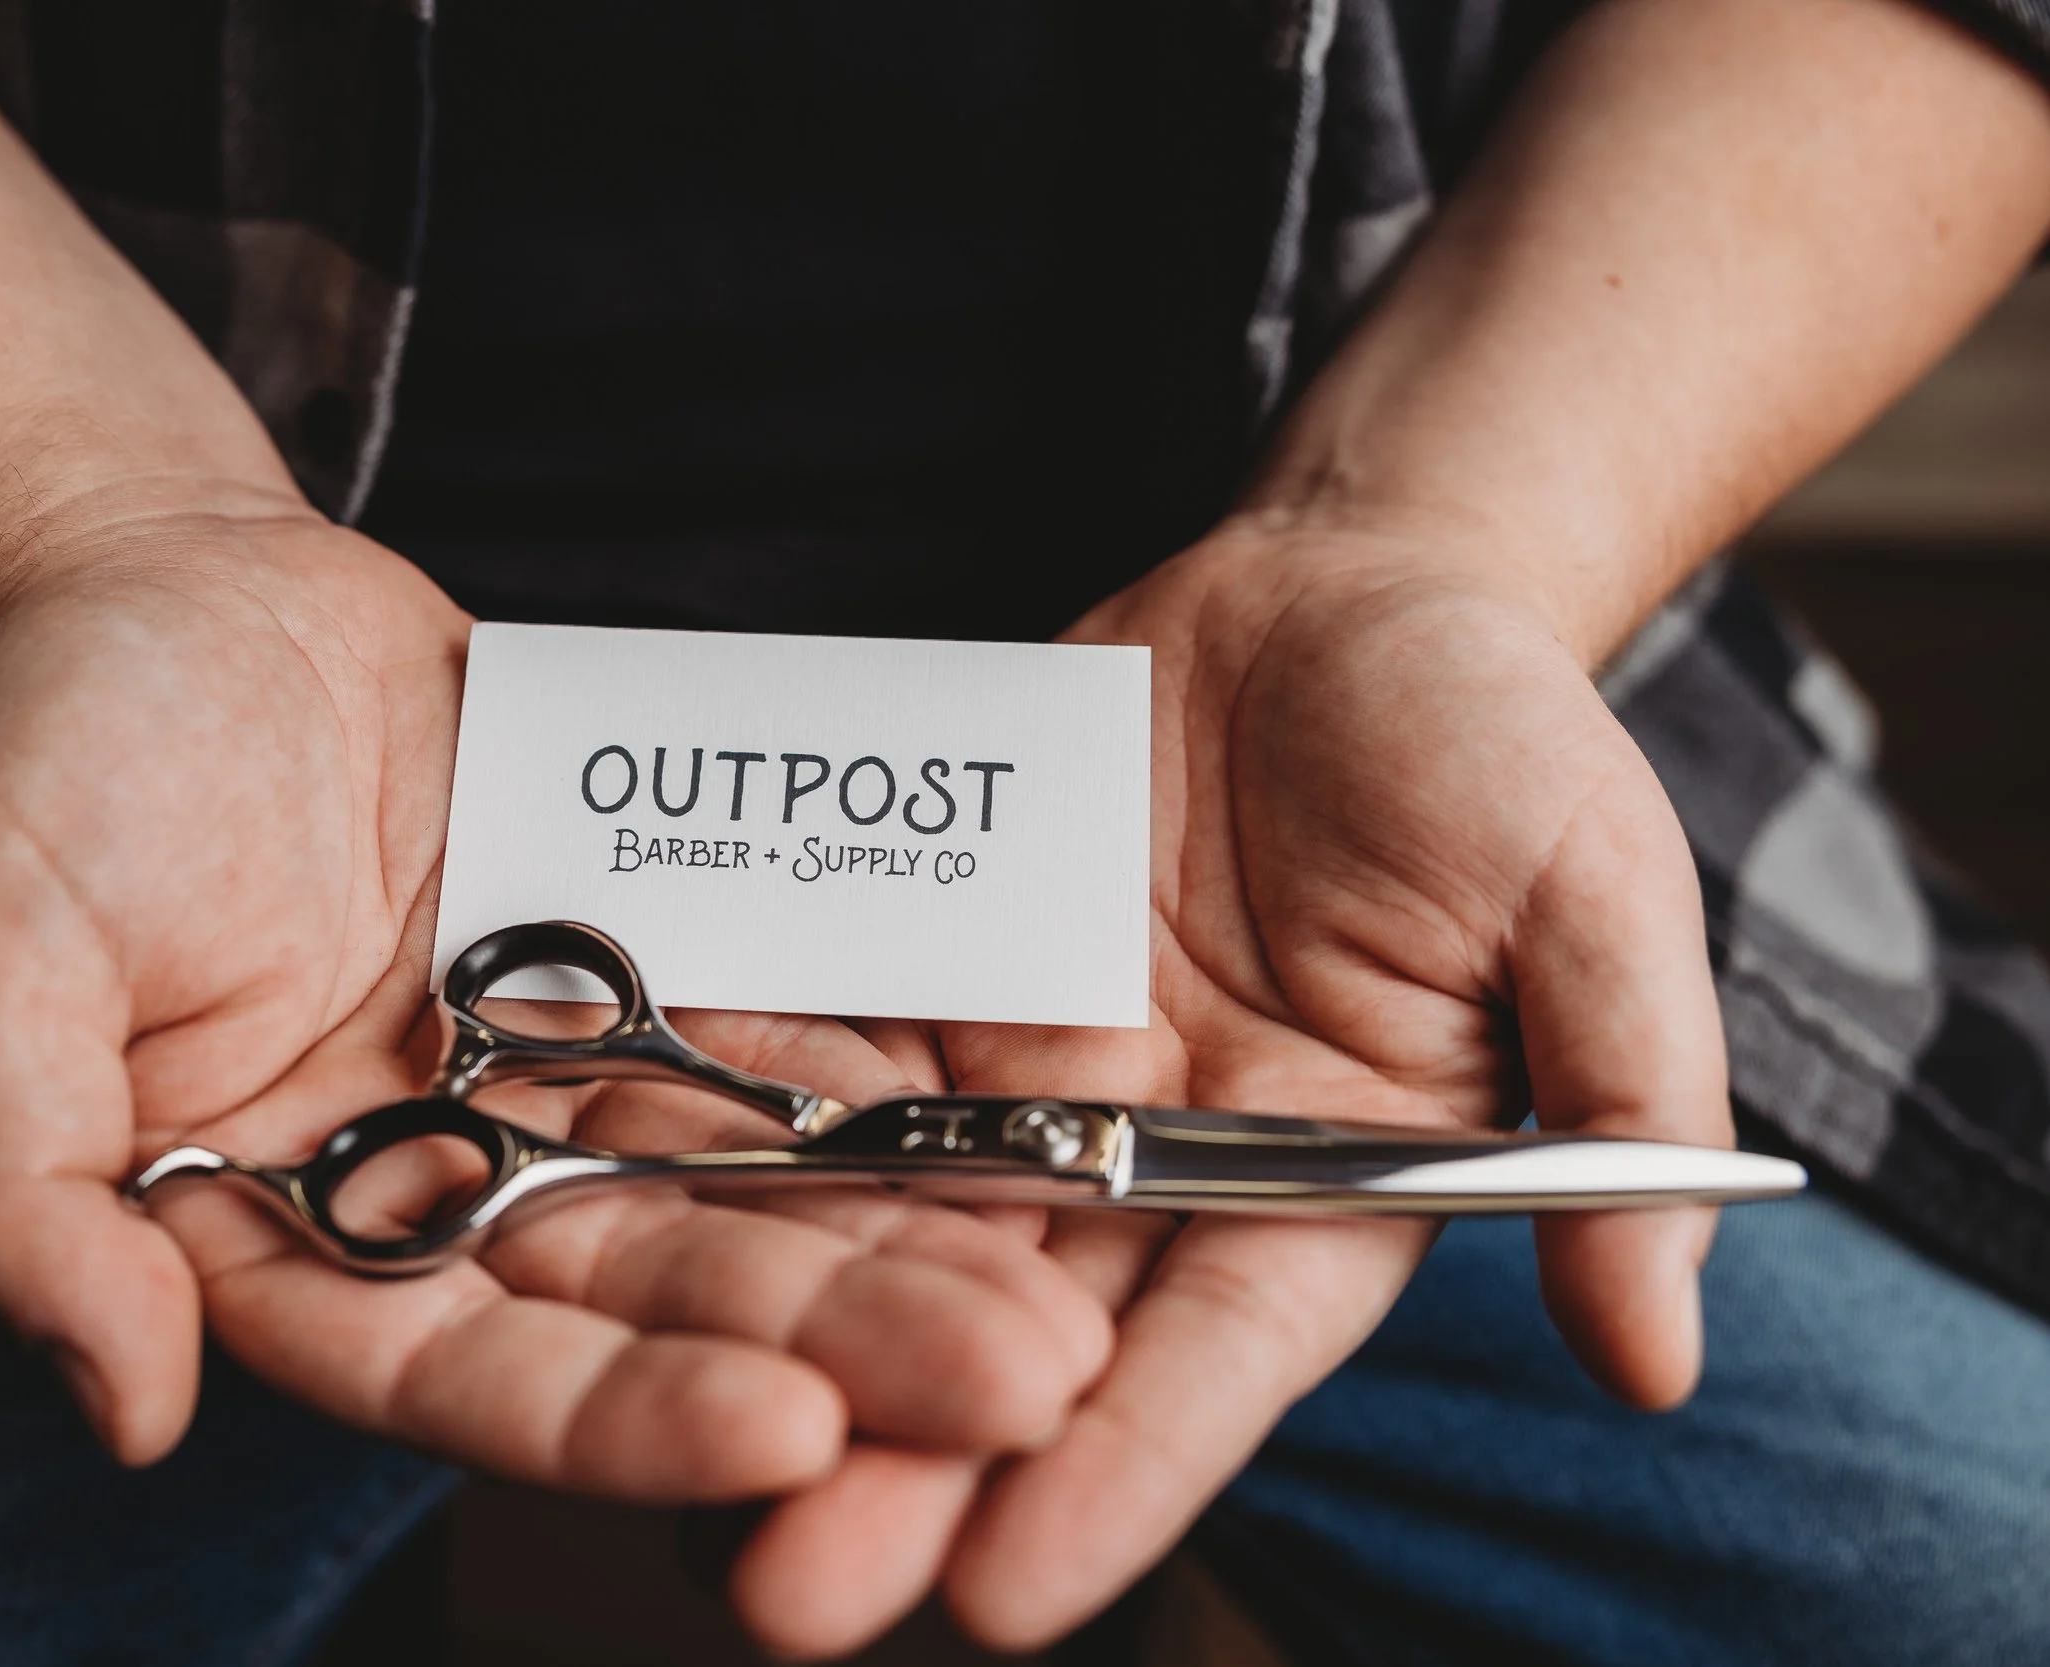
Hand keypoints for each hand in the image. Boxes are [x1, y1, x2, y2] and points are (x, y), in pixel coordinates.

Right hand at [0, 490, 1109, 1517]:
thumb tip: (115, 1409)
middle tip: (1020, 1381)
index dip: (621, 1417)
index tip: (791, 1441)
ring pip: (735, 1184)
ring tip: (1064, 1286)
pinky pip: (768, 1027)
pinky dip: (882, 1075)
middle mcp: (432, 1186)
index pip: (459, 1371)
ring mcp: (541, 1081)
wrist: (169, 584)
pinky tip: (1019, 1112)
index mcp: (280, 1237)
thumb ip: (17, 1185)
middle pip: (647, 1299)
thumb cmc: (52, 764)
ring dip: (898, 1237)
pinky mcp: (628, 966)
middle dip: (833, 1345)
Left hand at [722, 516, 1731, 1653]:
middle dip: (906, 1461)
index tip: (1011, 1596)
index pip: (1218, 1354)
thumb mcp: (1596, 895)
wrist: (1339, 589)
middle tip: (778, 1593)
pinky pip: (824, 1049)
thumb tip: (1660, 1353)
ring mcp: (1032, 1070)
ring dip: (784, 1331)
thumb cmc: (1495, 737)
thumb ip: (1616, 1103)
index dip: (1122, 1471)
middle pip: (1022, 1328)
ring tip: (668, 1455)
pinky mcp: (937, 973)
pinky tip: (616, 1207)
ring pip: (893, 1221)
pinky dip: (729, 1128)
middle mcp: (1159, 1156)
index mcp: (1325, 1179)